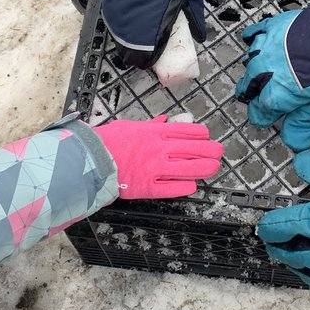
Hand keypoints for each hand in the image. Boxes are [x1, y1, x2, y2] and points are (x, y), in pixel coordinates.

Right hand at [96, 115, 222, 199]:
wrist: (90, 159)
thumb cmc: (108, 140)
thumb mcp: (130, 125)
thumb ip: (149, 125)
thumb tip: (163, 121)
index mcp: (155, 133)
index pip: (185, 131)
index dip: (200, 134)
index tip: (208, 136)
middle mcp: (159, 149)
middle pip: (192, 149)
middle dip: (209, 151)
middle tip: (219, 152)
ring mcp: (155, 168)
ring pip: (187, 169)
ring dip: (203, 168)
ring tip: (213, 167)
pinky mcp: (148, 186)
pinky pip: (172, 188)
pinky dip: (185, 187)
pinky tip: (193, 186)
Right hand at [236, 10, 309, 150]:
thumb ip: (303, 123)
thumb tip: (293, 142)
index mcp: (274, 95)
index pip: (258, 113)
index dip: (264, 117)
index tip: (268, 118)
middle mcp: (262, 72)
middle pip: (249, 88)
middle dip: (254, 95)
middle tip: (263, 97)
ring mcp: (265, 48)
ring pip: (250, 63)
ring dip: (255, 70)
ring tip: (264, 72)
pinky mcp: (272, 28)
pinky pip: (254, 33)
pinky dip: (252, 38)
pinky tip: (253, 40)